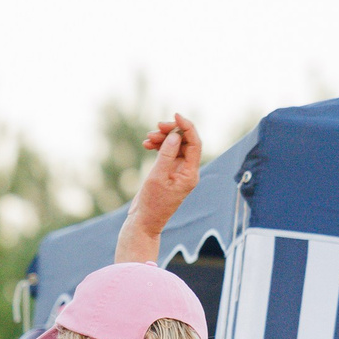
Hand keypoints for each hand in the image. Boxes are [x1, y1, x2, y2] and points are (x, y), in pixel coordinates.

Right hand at [133, 113, 202, 235]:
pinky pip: (167, 153)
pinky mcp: (168, 172)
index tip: (175, 116)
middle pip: (185, 142)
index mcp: (191, 173)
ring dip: (163, 139)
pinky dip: (158, 146)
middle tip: (156, 128)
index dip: (187, 127)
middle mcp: (187, 170)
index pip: (195, 143)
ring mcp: (178, 171)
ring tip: (147, 138)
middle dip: (172, 132)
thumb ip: (166, 155)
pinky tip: (147, 144)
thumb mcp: (157, 178)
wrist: (144, 222)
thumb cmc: (151, 204)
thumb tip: (174, 135)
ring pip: (175, 147)